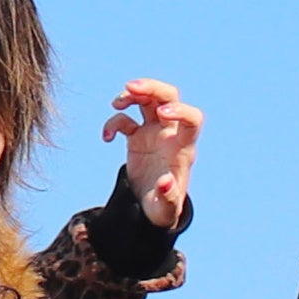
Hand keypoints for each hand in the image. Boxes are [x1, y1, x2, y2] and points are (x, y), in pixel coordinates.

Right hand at [101, 79, 202, 228]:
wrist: (152, 207)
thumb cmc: (163, 208)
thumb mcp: (165, 210)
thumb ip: (168, 198)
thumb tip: (165, 182)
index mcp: (182, 148)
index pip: (192, 119)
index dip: (180, 110)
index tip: (162, 113)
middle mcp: (170, 134)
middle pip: (169, 96)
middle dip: (152, 87)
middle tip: (130, 87)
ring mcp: (154, 132)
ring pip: (148, 99)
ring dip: (132, 94)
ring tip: (116, 103)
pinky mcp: (138, 136)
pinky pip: (126, 119)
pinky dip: (114, 122)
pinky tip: (107, 138)